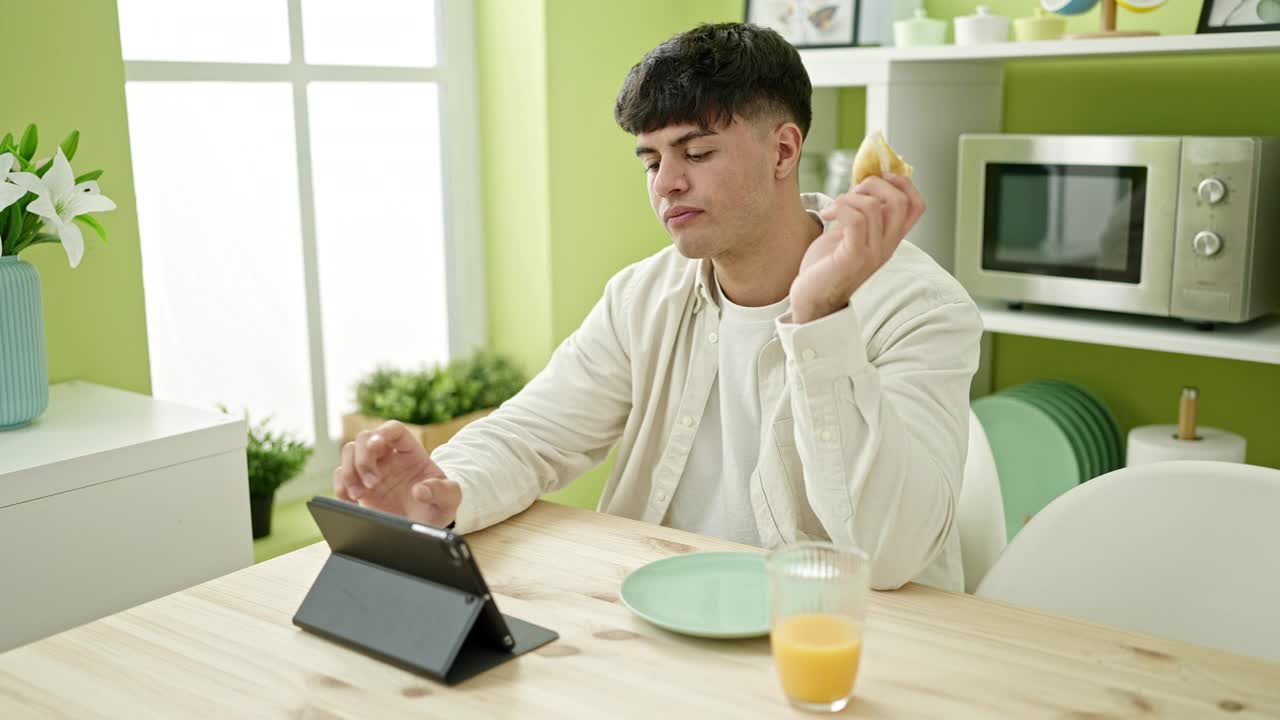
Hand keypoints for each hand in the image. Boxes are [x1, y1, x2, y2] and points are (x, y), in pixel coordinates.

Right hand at [333, 420, 461, 527]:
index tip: (376, 446)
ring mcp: (371, 471)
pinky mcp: (359, 488)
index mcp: (410, 452)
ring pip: (349, 452)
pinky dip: (340, 486)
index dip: (383, 433)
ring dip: (349, 471)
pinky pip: (340, 476)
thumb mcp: (450, 498)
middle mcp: (388, 457)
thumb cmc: (439, 505)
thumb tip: (420, 490)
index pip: (393, 429)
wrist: (426, 526)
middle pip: (365, 437)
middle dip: (363, 458)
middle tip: (373, 483)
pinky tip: (350, 500)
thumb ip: (443, 491)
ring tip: (360, 494)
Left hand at [791, 174, 924, 322]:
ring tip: (833, 207)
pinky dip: (839, 207)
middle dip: (874, 184)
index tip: (876, 178)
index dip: (902, 183)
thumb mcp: (850, 233)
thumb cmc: (827, 265)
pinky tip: (826, 214)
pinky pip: (856, 220)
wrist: (811, 300)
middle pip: (900, 201)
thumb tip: (862, 181)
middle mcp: (887, 246)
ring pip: (874, 207)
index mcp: (890, 238)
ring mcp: (873, 253)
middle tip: (851, 192)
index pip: (917, 205)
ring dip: (849, 197)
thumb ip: (861, 212)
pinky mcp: (853, 257)